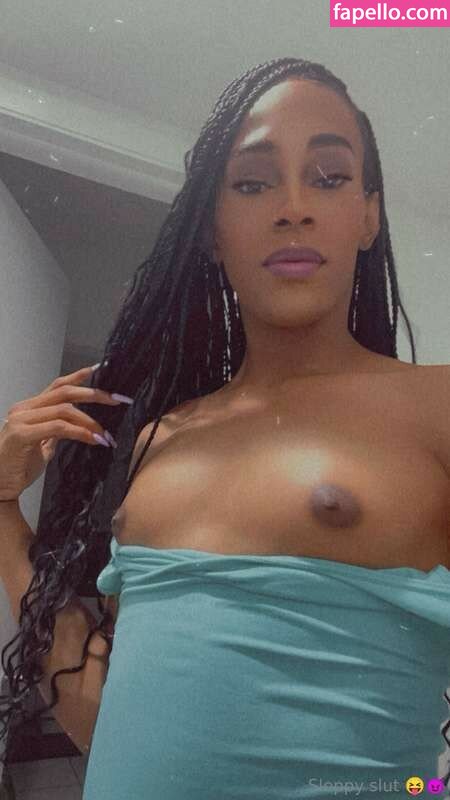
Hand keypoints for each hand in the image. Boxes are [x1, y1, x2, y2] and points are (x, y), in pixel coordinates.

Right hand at [0, 365, 123, 501]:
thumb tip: (77, 426)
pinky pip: (58, 427)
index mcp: (29, 408)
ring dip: (90, 421)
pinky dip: (79, 432)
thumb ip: (56, 432)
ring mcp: (20, 419)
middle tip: (117, 401)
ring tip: (106, 435)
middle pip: (64, 392)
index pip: (56, 386)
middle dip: (94, 395)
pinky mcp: (21, 434)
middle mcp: (24, 409)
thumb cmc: (18, 468)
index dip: (78, 377)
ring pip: (64, 409)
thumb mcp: (42, 446)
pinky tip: (92, 440)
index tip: (98, 369)